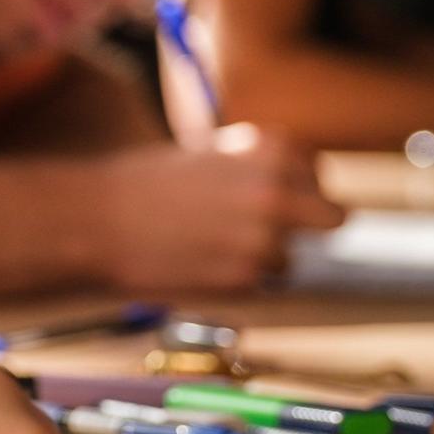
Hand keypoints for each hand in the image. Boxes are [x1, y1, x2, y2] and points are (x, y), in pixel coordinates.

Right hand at [93, 125, 345, 290]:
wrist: (98, 218)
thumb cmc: (147, 182)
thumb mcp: (212, 154)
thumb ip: (258, 169)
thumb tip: (297, 194)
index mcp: (272, 149)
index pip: (318, 172)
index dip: (297, 186)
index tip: (269, 192)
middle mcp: (278, 191)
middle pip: (335, 218)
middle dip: (311, 226)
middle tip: (275, 231)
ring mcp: (265, 237)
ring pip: (291, 258)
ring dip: (261, 257)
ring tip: (211, 245)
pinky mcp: (245, 278)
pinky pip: (258, 284)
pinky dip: (235, 279)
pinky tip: (197, 262)